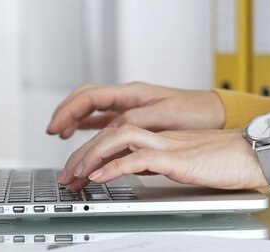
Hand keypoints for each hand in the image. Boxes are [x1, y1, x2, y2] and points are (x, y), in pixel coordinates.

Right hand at [46, 82, 225, 138]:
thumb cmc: (198, 113)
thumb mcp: (166, 116)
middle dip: (65, 117)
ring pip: (95, 114)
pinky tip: (85, 139)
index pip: (89, 98)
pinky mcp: (139, 123)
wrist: (218, 115)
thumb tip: (111, 129)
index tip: (55, 127)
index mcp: (132, 94)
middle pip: (86, 103)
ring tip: (63, 139)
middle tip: (51, 133)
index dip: (68, 112)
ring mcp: (132, 110)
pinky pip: (107, 122)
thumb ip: (137, 122)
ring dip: (76, 125)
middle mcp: (129, 100)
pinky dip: (92, 131)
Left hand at [58, 123, 268, 189]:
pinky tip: (99, 177)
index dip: (95, 152)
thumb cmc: (235, 163)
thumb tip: (146, 176)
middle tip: (66, 176)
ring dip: (91, 155)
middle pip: (112, 134)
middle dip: (82, 153)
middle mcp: (163, 138)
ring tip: (75, 174)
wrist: (259, 155)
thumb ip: (168, 167)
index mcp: (166, 140)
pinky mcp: (177, 158)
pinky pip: (136, 158)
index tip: (79, 171)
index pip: (120, 138)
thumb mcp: (193, 166)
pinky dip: (113, 167)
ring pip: (118, 137)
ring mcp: (169, 145)